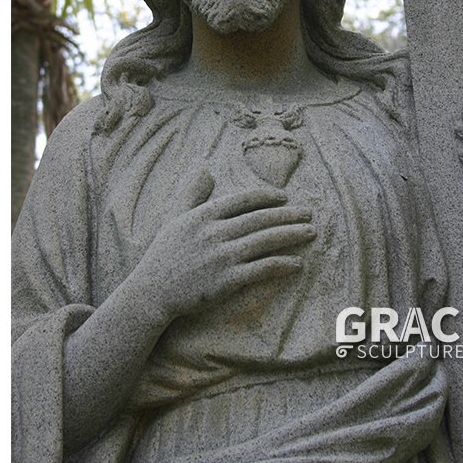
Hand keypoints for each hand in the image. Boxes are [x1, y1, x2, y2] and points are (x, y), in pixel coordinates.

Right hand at [137, 168, 315, 319]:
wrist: (151, 293)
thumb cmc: (163, 255)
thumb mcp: (174, 217)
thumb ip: (192, 193)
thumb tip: (206, 169)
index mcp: (203, 215)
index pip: (243, 199)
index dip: (267, 196)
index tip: (285, 197)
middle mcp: (214, 233)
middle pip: (260, 219)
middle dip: (288, 214)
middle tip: (309, 212)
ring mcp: (221, 257)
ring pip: (265, 241)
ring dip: (292, 235)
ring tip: (310, 231)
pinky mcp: (227, 281)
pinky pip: (262, 268)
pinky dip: (282, 264)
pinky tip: (298, 263)